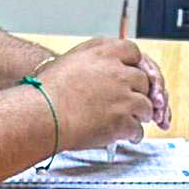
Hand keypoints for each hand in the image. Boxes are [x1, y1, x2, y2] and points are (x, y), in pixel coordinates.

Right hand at [41, 38, 167, 150]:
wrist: (42, 113)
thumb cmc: (47, 89)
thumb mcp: (72, 60)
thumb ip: (95, 60)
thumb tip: (106, 65)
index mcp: (104, 53)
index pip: (134, 54)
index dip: (136, 67)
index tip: (135, 77)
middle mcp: (117, 72)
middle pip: (144, 81)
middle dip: (141, 92)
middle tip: (134, 102)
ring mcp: (123, 96)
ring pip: (146, 106)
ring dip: (141, 114)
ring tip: (133, 120)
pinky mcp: (122, 120)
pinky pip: (138, 128)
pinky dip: (134, 134)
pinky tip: (128, 135)